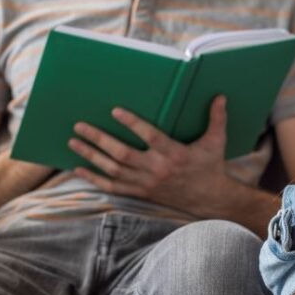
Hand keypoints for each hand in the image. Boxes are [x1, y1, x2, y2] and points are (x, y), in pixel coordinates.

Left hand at [68, 96, 232, 213]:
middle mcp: (158, 169)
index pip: (150, 137)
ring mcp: (147, 183)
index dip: (132, 124)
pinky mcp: (142, 192)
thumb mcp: (216, 142)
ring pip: (113, 169)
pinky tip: (79, 168)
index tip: (115, 111)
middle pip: (123, 154)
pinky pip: (113, 187)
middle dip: (100, 139)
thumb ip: (216, 118)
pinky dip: (94, 178)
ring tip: (74, 142)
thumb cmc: (211, 167)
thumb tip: (220, 96)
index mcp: (175, 154)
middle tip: (80, 126)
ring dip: (92, 155)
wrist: (209, 198)